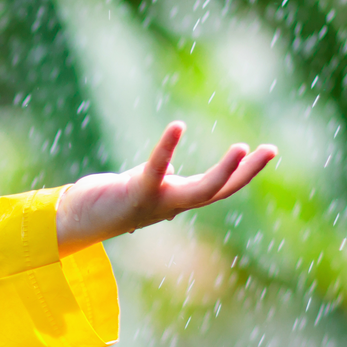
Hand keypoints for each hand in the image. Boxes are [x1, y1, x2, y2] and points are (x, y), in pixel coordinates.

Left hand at [56, 121, 275, 252]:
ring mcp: (157, 201)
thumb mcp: (143, 186)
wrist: (76, 220)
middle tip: (271, 149)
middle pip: (220, 192)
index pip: (219, 188)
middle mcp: (173, 204)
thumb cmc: (110, 201)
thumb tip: (173, 169)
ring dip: (224, 172)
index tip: (267, 150)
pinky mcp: (136, 192)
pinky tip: (178, 126)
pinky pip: (157, 168)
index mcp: (177, 199)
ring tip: (243, 147)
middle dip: (246, 173)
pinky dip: (168, 148)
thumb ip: (161, 179)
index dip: (244, 172)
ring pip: (201, 191)